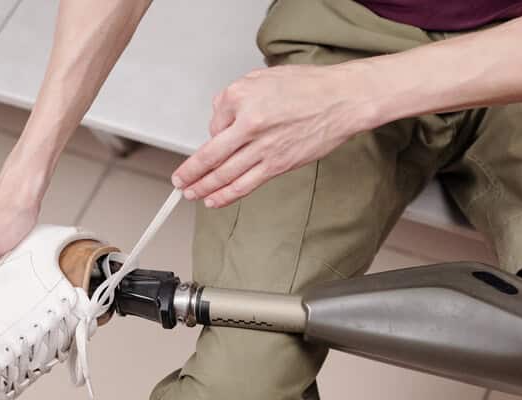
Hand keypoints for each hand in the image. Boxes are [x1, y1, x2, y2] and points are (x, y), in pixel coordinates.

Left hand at [172, 63, 375, 208]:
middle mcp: (247, 123)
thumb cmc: (309, 87)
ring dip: (202, 187)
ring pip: (223, 173)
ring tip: (190, 194)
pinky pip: (244, 184)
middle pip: (210, 154)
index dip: (213, 132)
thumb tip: (222, 120)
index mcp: (242, 96)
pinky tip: (213, 200)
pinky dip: (225, 195)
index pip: (214, 121)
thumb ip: (238, 97)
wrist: (341, 100)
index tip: (213, 140)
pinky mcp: (276, 165)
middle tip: (180, 180)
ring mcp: (261, 147)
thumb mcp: (264, 77)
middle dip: (190, 172)